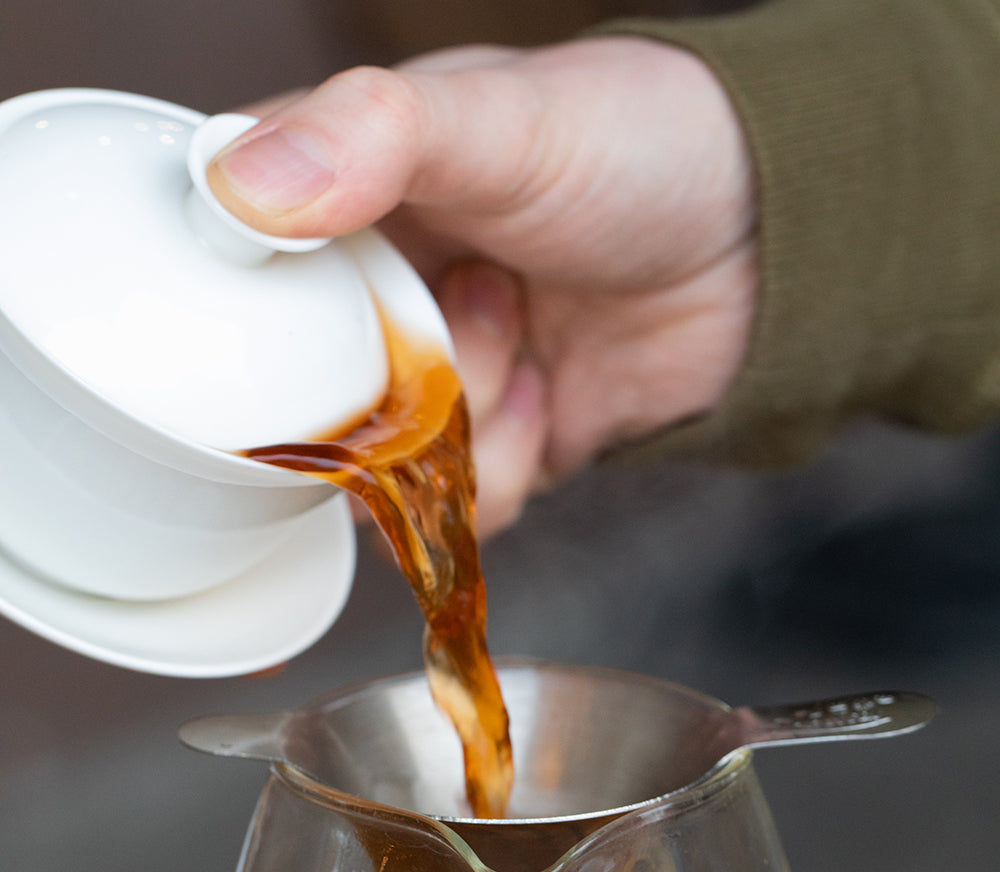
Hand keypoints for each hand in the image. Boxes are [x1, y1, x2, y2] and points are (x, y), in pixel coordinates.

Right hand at [209, 37, 757, 535]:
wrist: (756, 245)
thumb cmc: (633, 149)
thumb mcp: (501, 120)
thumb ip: (372, 136)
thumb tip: (238, 190)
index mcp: (336, 206)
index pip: (229, 277)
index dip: (251, 319)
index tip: (316, 315)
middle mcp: (369, 303)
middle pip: (306, 397)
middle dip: (397, 373)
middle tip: (478, 291)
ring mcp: (427, 383)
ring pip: (380, 469)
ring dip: (465, 416)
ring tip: (525, 326)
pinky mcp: (485, 447)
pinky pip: (452, 508)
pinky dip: (507, 466)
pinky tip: (548, 392)